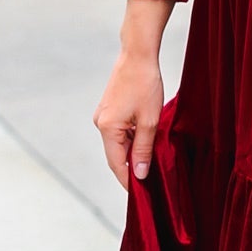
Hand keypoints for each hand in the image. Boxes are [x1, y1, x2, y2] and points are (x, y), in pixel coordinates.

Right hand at [94, 50, 163, 188]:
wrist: (138, 55)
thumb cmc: (145, 84)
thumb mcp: (150, 121)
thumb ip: (143, 150)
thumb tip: (138, 175)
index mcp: (107, 128)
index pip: (116, 164)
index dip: (128, 181)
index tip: (140, 195)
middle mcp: (100, 124)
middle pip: (116, 155)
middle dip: (131, 169)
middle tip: (150, 182)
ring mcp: (103, 116)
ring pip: (119, 144)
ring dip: (133, 154)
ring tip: (151, 163)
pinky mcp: (109, 110)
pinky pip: (119, 133)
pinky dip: (131, 140)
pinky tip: (146, 143)